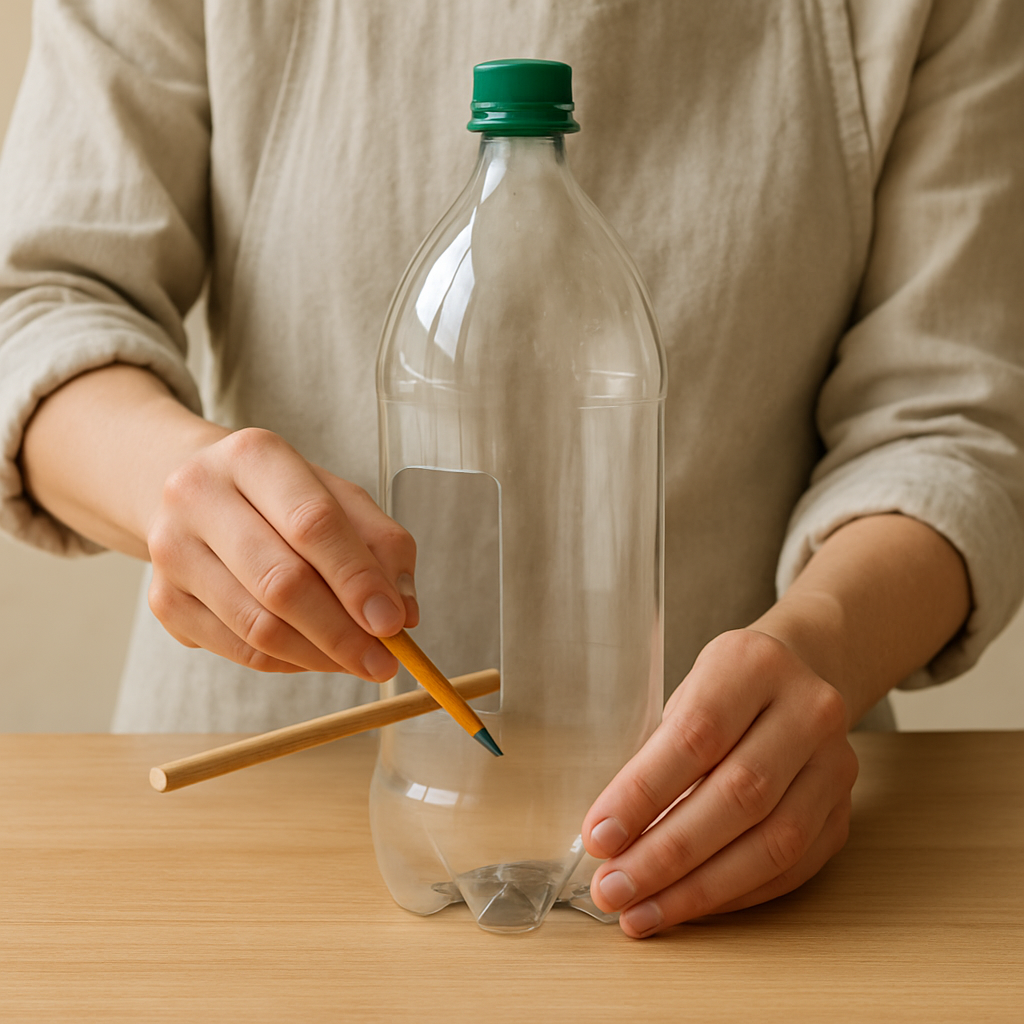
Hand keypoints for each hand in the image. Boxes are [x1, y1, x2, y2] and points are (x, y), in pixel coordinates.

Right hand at [146, 427, 417, 678]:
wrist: (194, 492)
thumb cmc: (281, 496)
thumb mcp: (338, 497)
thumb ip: (381, 546)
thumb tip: (403, 614)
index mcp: (253, 456)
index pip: (312, 523)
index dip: (356, 578)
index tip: (393, 623)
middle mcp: (198, 496)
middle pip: (280, 581)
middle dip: (342, 632)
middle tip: (385, 662)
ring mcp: (171, 551)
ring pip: (257, 626)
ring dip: (320, 656)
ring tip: (359, 662)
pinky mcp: (163, 600)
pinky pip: (238, 650)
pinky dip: (289, 663)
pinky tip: (318, 656)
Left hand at [582, 628, 857, 937]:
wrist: (798, 678)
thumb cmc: (724, 692)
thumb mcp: (684, 696)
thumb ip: (656, 758)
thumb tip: (613, 839)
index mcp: (754, 666)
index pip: (696, 737)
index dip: (643, 794)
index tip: (599, 837)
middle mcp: (808, 711)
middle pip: (739, 796)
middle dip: (666, 854)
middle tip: (613, 888)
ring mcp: (836, 765)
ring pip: (772, 844)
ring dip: (698, 889)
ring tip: (641, 912)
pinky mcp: (843, 812)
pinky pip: (791, 870)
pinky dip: (733, 895)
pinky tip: (687, 905)